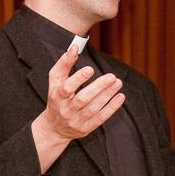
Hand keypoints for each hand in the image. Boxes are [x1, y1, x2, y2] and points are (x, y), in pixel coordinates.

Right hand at [31, 47, 124, 171]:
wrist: (54, 128)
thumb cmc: (56, 99)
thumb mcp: (55, 81)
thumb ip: (64, 63)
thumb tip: (74, 47)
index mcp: (57, 97)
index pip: (67, 88)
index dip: (78, 78)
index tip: (90, 69)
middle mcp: (66, 109)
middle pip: (83, 99)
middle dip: (98, 87)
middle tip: (111, 76)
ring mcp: (77, 120)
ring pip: (94, 108)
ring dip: (107, 95)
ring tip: (118, 82)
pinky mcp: (86, 128)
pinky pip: (100, 118)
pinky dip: (111, 108)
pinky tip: (120, 97)